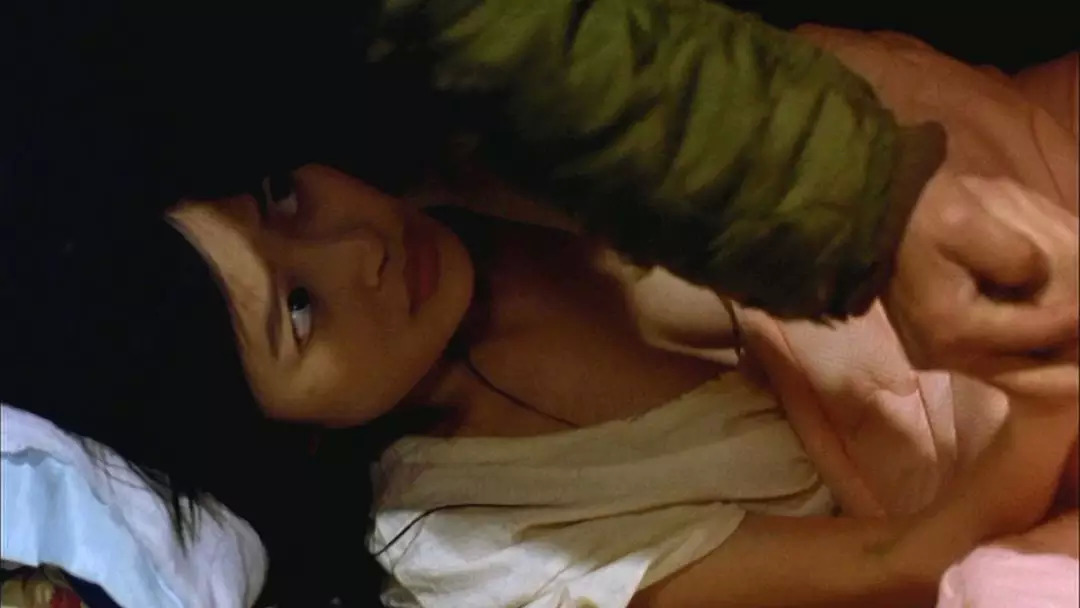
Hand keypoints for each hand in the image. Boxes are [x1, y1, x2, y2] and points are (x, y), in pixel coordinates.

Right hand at [884, 171, 1077, 397]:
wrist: (873, 215)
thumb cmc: (920, 215)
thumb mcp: (969, 222)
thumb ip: (1016, 258)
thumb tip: (1040, 281)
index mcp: (952, 326)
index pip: (1032, 333)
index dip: (1074, 322)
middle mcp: (942, 352)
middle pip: (1022, 376)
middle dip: (1066, 372)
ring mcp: (934, 353)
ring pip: (1007, 373)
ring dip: (1046, 368)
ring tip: (1076, 351)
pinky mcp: (931, 345)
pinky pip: (989, 362)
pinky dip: (1022, 358)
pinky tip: (1048, 347)